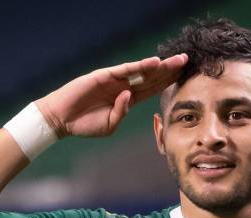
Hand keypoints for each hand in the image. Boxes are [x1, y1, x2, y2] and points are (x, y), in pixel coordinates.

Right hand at [35, 54, 187, 137]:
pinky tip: (154, 62)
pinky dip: (140, 66)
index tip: (185, 76)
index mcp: (128, 99)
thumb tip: (129, 96)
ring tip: (178, 60)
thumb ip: (122, 112)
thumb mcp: (110, 125)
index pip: (153, 88)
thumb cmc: (84, 124)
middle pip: (152, 77)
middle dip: (170, 70)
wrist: (62, 120)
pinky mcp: (104, 75)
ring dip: (161, 65)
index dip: (168, 82)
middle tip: (188, 61)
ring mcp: (115, 80)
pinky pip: (125, 70)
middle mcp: (124, 87)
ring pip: (143, 71)